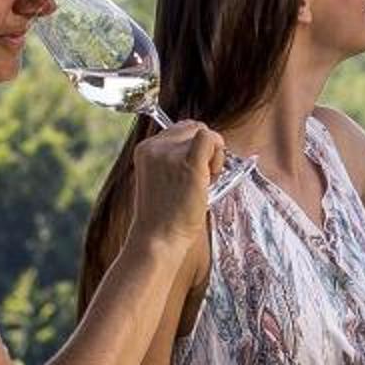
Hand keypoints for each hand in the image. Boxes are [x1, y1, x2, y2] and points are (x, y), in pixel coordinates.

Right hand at [127, 120, 221, 246]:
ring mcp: (171, 154)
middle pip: (193, 127)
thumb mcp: (160, 179)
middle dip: (205, 147)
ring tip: (205, 180)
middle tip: (204, 174)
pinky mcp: (188, 164)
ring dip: (214, 155)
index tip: (195, 167)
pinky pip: (211, 139)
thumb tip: (203, 147)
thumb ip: (173, 160)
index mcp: (145, 149)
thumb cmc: (164, 216)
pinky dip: (218, 154)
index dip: (192, 145)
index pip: (178, 129)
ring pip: (205, 133)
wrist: (158, 238)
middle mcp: (155, 147)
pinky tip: (211, 176)